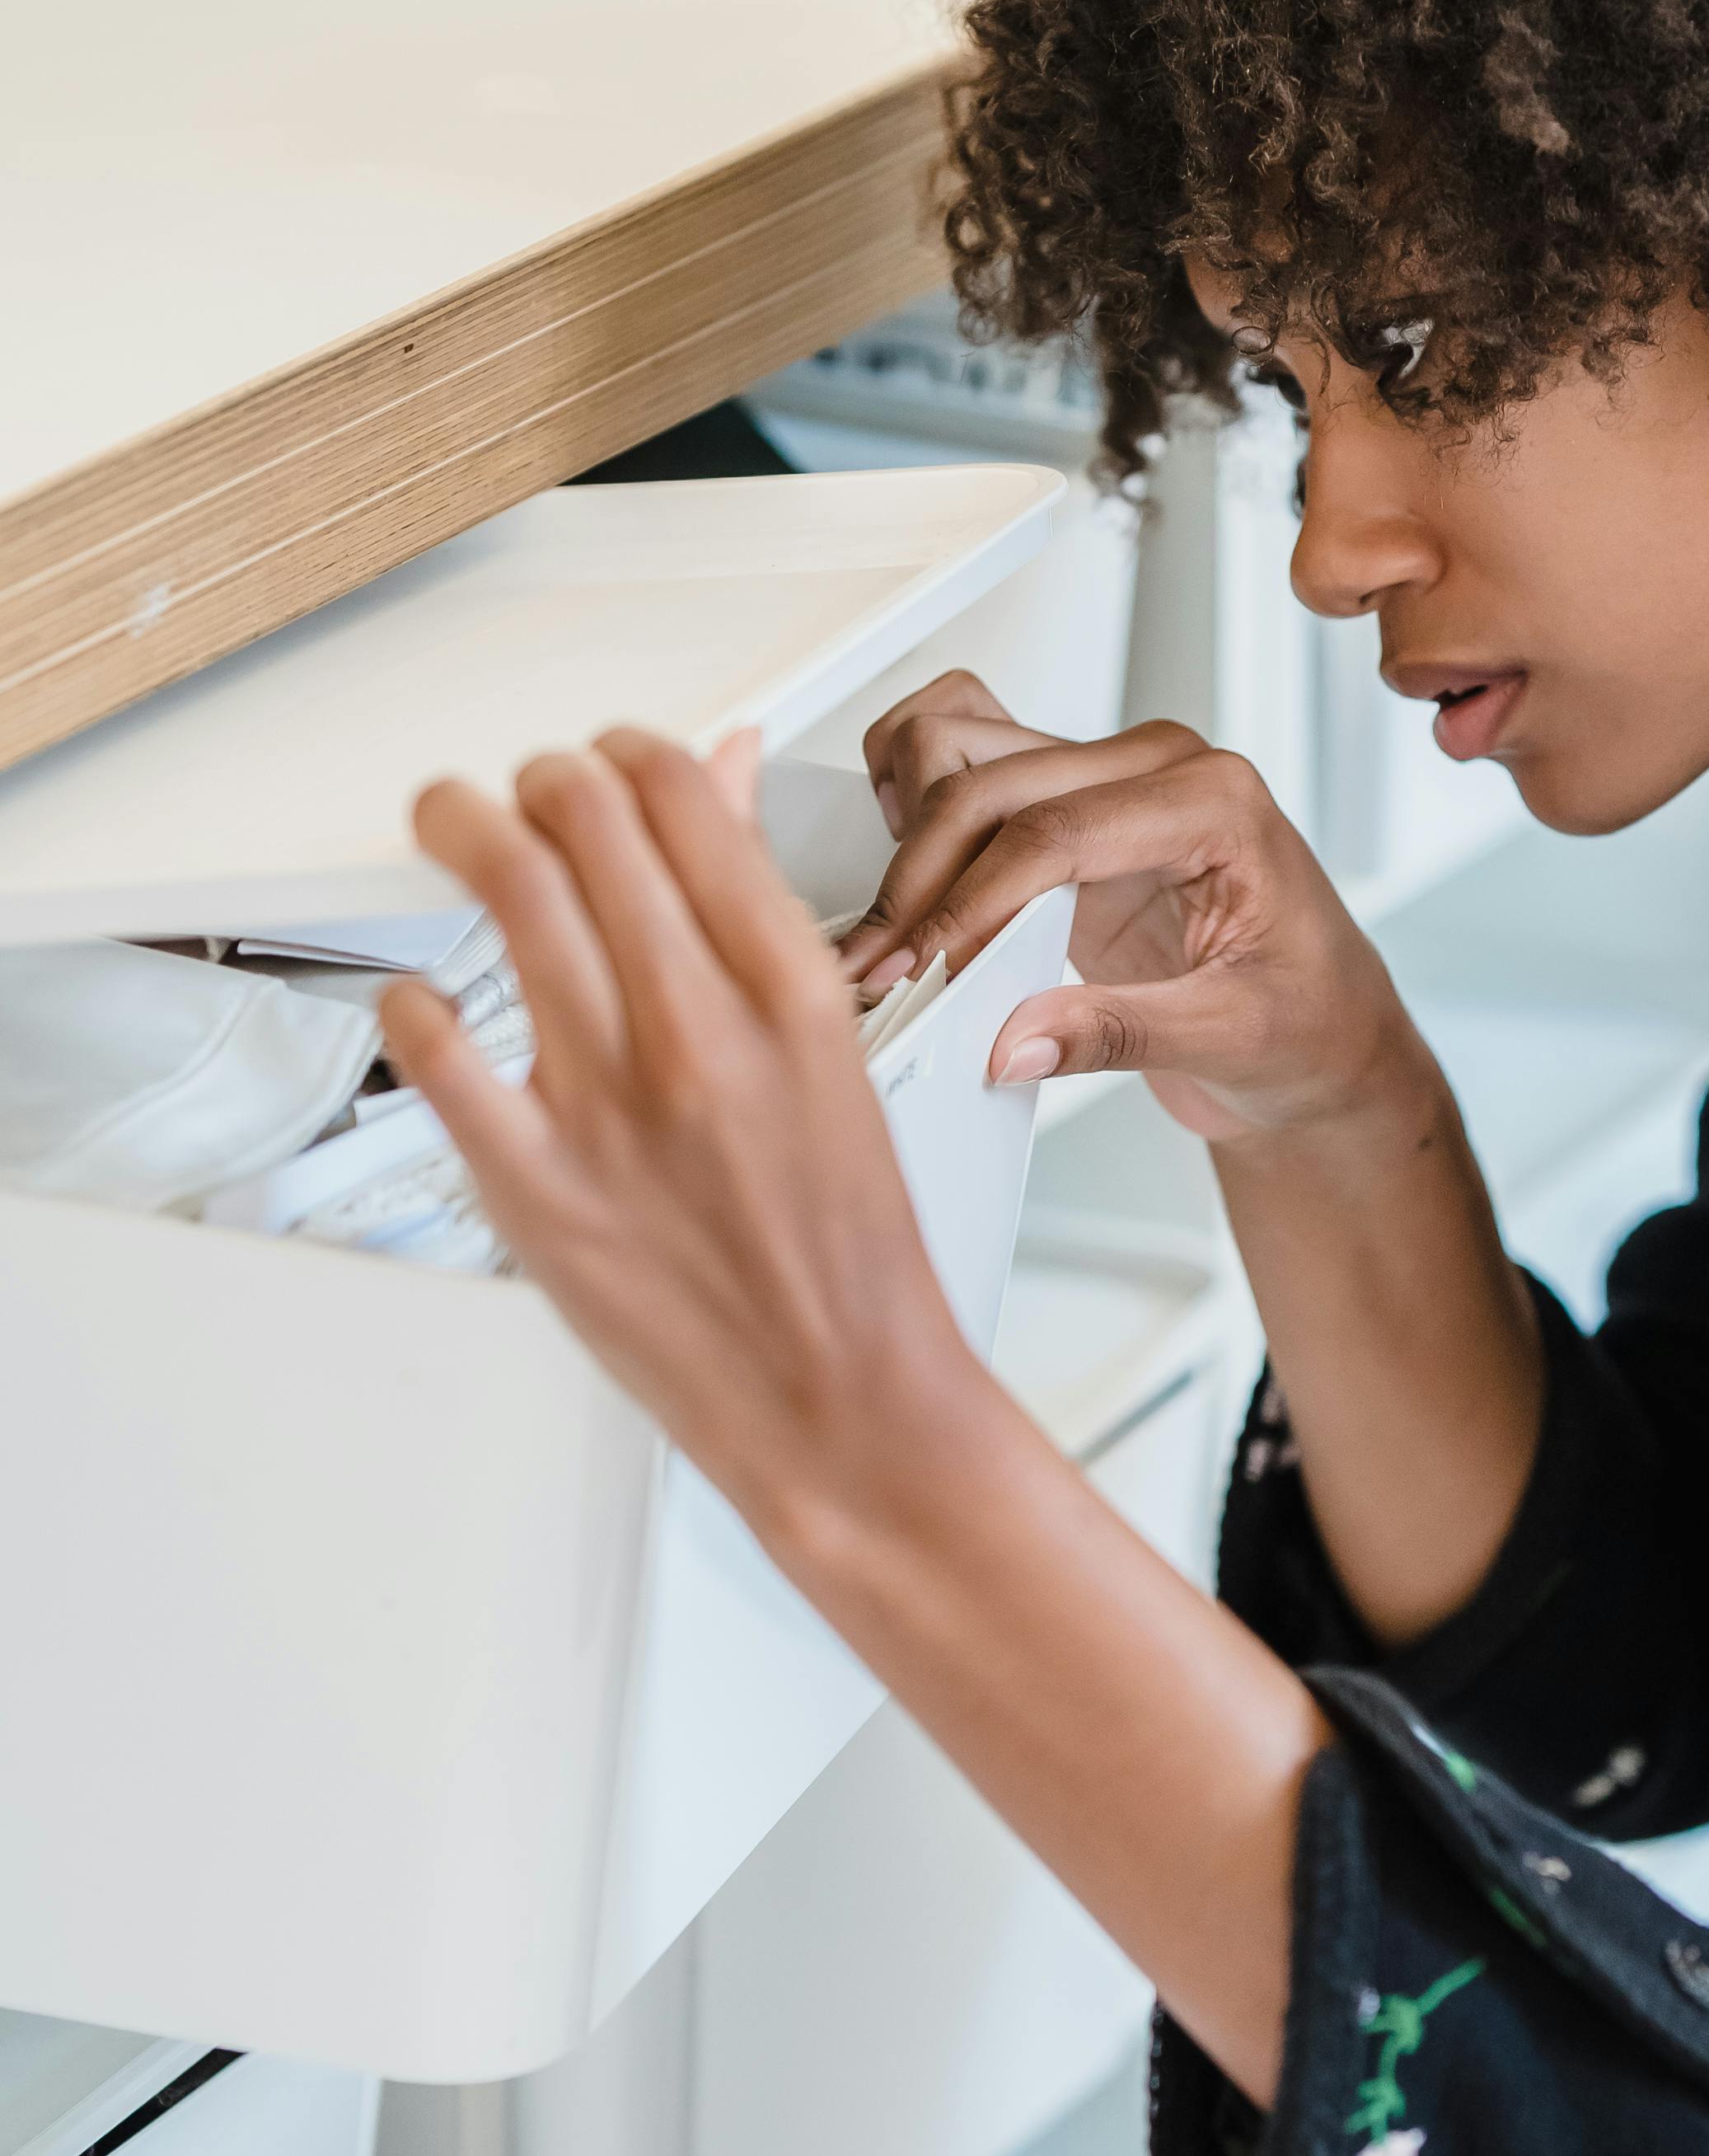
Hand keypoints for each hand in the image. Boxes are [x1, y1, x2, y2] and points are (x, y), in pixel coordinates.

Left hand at [381, 727, 989, 1552]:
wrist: (839, 1399)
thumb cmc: (847, 1251)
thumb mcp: (837, 1055)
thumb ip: (763, 917)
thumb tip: (721, 789)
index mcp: (793, 997)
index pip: (687, 803)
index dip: (631, 756)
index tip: (611, 762)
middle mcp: (701, 1037)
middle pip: (586, 827)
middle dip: (540, 780)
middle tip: (524, 791)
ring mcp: (610, 1110)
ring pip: (509, 901)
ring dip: (465, 831)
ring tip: (454, 824)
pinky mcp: (535, 1187)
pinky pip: (437, 1052)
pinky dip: (414, 1001)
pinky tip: (422, 996)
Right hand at [843, 671, 1414, 1147]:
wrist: (1329, 1042)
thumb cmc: (1311, 1022)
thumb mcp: (1230, 1038)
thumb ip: (1117, 1034)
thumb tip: (1013, 1040)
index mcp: (1215, 799)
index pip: (1056, 831)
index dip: (972, 903)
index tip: (921, 969)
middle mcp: (1158, 769)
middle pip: (994, 785)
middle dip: (923, 879)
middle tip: (885, 969)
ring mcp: (1109, 782)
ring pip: (965, 753)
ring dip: (910, 836)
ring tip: (892, 934)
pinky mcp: (1071, 817)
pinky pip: (969, 771)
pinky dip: (919, 812)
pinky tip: (914, 890)